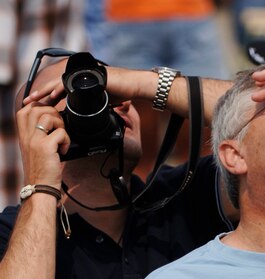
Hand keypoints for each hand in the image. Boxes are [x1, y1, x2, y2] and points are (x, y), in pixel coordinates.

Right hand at [16, 102, 69, 186]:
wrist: (40, 190)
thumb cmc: (41, 173)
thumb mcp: (35, 151)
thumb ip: (39, 137)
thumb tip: (53, 124)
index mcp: (23, 136)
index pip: (25, 109)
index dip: (39, 106)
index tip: (50, 116)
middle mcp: (27, 136)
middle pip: (36, 108)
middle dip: (52, 113)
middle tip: (58, 127)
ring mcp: (35, 141)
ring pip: (47, 116)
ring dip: (60, 124)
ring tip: (61, 138)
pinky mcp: (46, 147)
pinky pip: (60, 132)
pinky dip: (66, 140)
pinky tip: (64, 150)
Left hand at [24, 65, 146, 108]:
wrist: (134, 85)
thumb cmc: (122, 92)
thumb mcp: (103, 102)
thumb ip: (93, 106)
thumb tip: (87, 116)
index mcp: (80, 83)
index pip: (61, 90)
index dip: (49, 97)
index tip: (38, 105)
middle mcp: (79, 76)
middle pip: (55, 84)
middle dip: (41, 94)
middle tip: (28, 101)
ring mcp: (83, 75)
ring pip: (60, 82)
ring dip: (47, 90)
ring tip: (35, 98)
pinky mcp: (88, 75)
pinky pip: (73, 82)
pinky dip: (63, 88)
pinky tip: (55, 94)